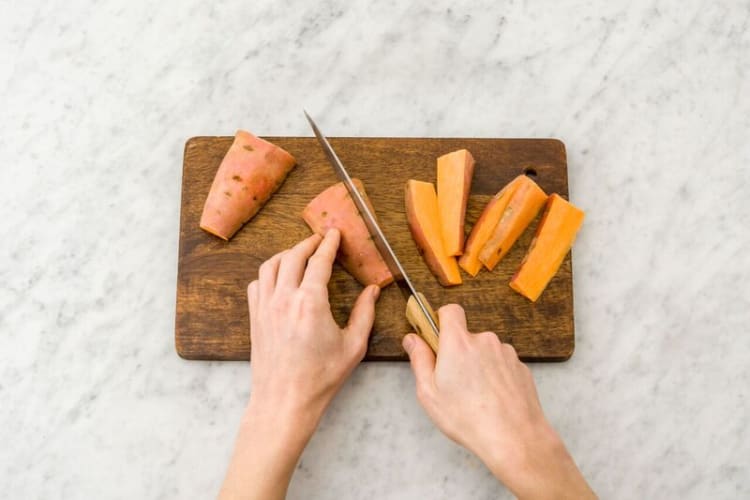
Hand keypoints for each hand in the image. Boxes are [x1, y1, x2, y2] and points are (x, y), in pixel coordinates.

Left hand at [219, 229, 379, 499]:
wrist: (284, 401)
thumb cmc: (320, 378)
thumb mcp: (353, 346)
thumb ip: (364, 314)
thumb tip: (372, 290)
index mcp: (311, 302)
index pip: (319, 261)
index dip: (328, 244)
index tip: (334, 233)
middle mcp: (284, 298)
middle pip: (293, 256)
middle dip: (307, 243)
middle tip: (319, 239)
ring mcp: (265, 307)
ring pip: (270, 266)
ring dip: (285, 254)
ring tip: (299, 254)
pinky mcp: (255, 318)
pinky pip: (257, 284)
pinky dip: (268, 273)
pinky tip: (278, 277)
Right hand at [403, 304, 594, 499]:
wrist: (514, 438)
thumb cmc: (468, 418)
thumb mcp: (429, 393)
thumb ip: (419, 360)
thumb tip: (413, 339)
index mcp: (459, 343)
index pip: (450, 311)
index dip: (441, 320)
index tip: (436, 337)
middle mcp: (485, 341)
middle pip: (467, 337)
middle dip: (459, 352)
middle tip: (453, 382)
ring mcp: (506, 353)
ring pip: (485, 352)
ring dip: (479, 366)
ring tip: (475, 397)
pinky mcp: (521, 367)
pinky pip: (501, 365)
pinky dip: (495, 377)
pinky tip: (492, 400)